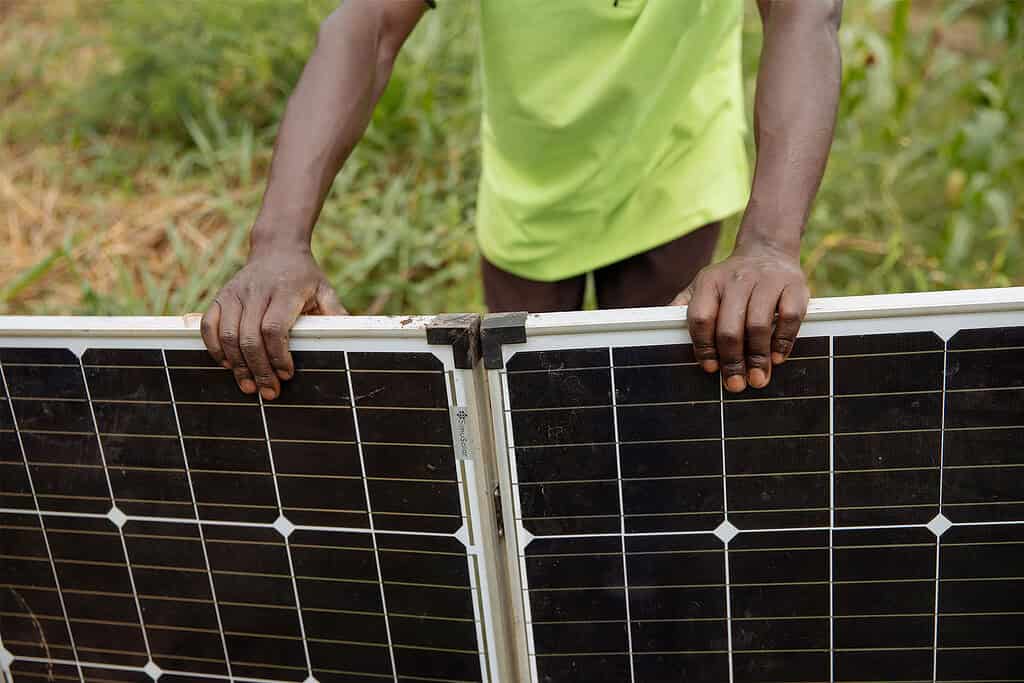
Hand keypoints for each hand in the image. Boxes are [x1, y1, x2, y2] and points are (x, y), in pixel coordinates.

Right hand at [201, 248, 344, 399]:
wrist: (277, 248)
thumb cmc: (304, 276)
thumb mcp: (325, 289)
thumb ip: (335, 314)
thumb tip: (352, 339)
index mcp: (285, 292)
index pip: (274, 328)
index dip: (278, 355)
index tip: (287, 374)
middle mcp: (257, 292)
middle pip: (250, 338)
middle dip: (258, 370)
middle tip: (268, 392)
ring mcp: (235, 294)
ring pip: (228, 336)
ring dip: (237, 366)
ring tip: (249, 386)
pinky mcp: (221, 297)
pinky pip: (209, 326)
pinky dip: (215, 348)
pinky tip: (228, 365)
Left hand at [673, 243, 808, 392]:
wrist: (767, 250)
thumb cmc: (729, 280)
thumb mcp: (702, 286)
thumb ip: (684, 306)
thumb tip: (661, 327)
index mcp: (710, 282)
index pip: (701, 318)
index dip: (704, 347)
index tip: (710, 368)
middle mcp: (737, 280)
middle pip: (730, 327)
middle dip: (732, 360)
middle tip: (736, 384)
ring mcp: (767, 281)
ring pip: (758, 324)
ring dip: (758, 356)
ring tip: (757, 378)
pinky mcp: (794, 287)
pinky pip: (789, 317)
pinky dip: (783, 341)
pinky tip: (777, 358)